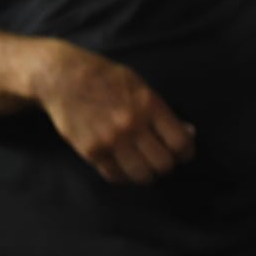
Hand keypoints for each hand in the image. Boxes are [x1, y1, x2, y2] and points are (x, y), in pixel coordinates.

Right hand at [33, 41, 194, 183]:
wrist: (65, 78)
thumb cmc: (108, 79)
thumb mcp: (142, 87)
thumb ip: (164, 112)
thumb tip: (189, 132)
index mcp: (150, 105)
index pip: (180, 142)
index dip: (186, 153)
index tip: (183, 154)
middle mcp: (132, 124)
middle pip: (163, 164)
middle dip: (167, 166)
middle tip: (162, 161)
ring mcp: (111, 140)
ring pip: (141, 175)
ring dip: (147, 175)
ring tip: (145, 168)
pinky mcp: (91, 151)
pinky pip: (115, 176)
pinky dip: (124, 176)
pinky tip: (125, 167)